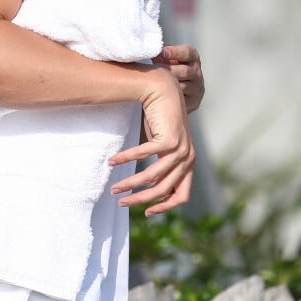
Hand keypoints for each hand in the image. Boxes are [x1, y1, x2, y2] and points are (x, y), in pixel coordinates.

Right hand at [108, 69, 194, 215]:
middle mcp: (187, 159)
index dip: (164, 207)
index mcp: (188, 163)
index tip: (146, 212)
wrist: (163, 88)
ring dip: (130, 183)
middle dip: (140, 199)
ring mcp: (180, 149)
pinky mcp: (170, 139)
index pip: (181, 196)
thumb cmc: (158, 117)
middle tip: (121, 202)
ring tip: (113, 186)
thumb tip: (143, 184)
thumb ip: (157, 163)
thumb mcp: (160, 144)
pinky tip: (112, 161)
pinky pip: (143, 155)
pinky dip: (126, 159)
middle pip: (163, 190)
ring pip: (152, 177)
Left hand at [153, 44, 204, 112]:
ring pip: (182, 87)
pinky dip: (170, 97)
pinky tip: (158, 95)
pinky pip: (181, 100)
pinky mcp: (193, 103)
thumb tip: (150, 47)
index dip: (176, 52)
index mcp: (192, 59)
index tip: (163, 52)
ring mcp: (196, 89)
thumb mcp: (165, 60)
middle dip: (168, 70)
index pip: (188, 53)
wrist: (172, 96)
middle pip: (185, 71)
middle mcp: (197, 73)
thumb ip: (161, 53)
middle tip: (154, 70)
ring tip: (153, 83)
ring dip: (168, 85)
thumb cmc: (166, 72)